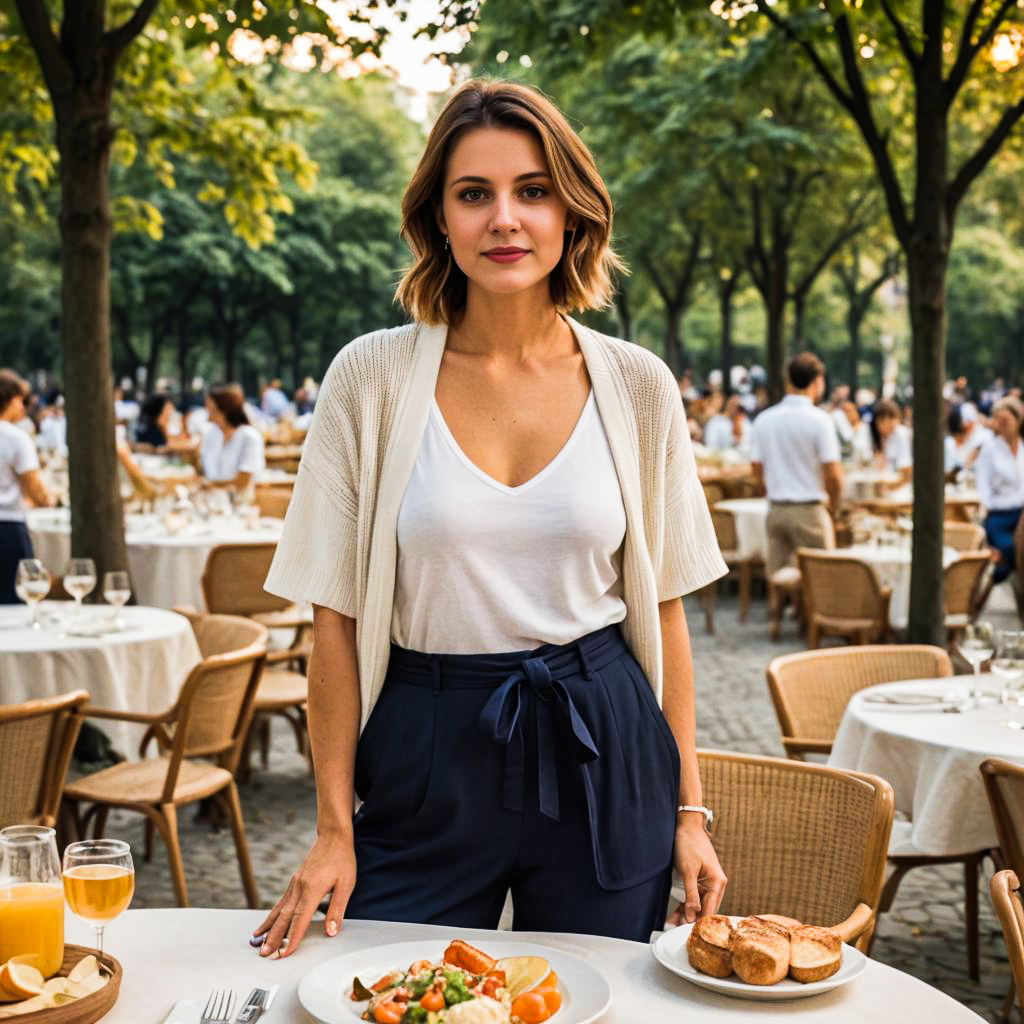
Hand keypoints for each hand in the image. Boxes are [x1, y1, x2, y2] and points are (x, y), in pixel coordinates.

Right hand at [253, 830, 355, 958]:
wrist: (333, 836)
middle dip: (274, 937)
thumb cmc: (342, 859)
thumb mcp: (347, 883)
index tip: (284, 954)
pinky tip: (266, 924)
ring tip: (257, 943)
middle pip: (285, 917)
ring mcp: (295, 884)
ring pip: (279, 910)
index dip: (292, 938)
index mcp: (313, 889)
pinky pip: (281, 902)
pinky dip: (272, 916)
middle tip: (264, 955)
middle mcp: (300, 887)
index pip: (300, 919)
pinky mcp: (294, 882)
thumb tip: (331, 932)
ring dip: (269, 928)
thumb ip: (337, 909)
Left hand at [668, 818, 726, 926]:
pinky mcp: (701, 880)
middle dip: (692, 921)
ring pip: (700, 904)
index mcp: (717, 883)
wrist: (687, 825)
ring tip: (673, 924)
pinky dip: (687, 904)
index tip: (687, 935)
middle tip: (676, 931)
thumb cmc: (689, 844)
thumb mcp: (688, 871)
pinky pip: (696, 896)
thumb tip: (692, 917)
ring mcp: (709, 882)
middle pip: (706, 909)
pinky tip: (677, 913)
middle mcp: (717, 884)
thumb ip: (691, 895)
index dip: (699, 923)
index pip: (710, 911)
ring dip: (688, 914)